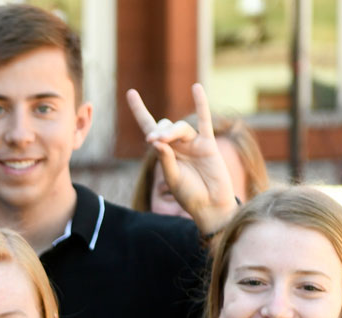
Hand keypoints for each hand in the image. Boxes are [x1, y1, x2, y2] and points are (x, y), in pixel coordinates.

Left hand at [126, 84, 237, 231]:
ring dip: (171, 132)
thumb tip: (155, 140)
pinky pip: (204, 121)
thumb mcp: (172, 178)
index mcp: (164, 153)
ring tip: (163, 139)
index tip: (131, 92)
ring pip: (180, 128)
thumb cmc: (190, 195)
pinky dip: (201, 104)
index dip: (139, 111)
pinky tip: (196, 88)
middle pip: (164, 126)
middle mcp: (177, 145)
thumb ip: (165, 160)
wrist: (210, 205)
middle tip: (153, 140)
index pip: (149, 127)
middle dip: (158, 131)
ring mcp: (193, 144)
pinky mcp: (208, 144)